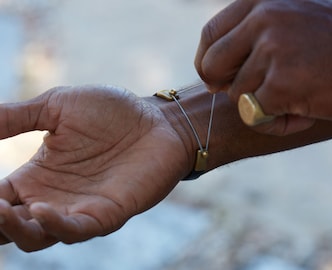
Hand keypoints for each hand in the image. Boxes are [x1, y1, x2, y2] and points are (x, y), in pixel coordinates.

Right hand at [0, 85, 188, 250]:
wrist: (156, 120)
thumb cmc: (113, 112)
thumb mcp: (57, 107)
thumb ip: (16, 117)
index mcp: (38, 175)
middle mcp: (54, 198)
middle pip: (10, 226)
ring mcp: (80, 209)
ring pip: (37, 236)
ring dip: (15, 229)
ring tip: (1, 209)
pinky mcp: (107, 214)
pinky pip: (76, 231)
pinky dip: (55, 226)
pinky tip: (41, 209)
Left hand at [195, 0, 331, 134]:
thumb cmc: (331, 47)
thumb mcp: (288, 25)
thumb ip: (249, 40)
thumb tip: (210, 74)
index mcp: (261, 1)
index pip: (210, 34)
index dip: (206, 62)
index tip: (215, 79)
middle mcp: (265, 18)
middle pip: (212, 66)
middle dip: (222, 87)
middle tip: (249, 95)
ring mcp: (275, 48)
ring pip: (236, 95)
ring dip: (261, 106)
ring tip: (296, 98)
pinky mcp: (284, 82)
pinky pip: (254, 116)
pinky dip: (273, 124)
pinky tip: (302, 113)